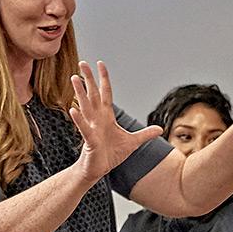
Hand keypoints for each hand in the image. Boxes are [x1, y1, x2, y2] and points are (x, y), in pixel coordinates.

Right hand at [67, 60, 161, 174]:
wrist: (99, 169)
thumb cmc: (112, 154)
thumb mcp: (133, 142)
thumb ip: (145, 134)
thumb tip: (160, 129)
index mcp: (107, 116)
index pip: (106, 93)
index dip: (104, 78)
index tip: (100, 63)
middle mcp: (97, 118)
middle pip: (93, 94)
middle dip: (89, 79)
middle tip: (82, 63)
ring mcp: (92, 127)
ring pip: (85, 106)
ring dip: (80, 92)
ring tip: (74, 78)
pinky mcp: (89, 140)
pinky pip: (84, 128)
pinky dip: (79, 119)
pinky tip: (72, 110)